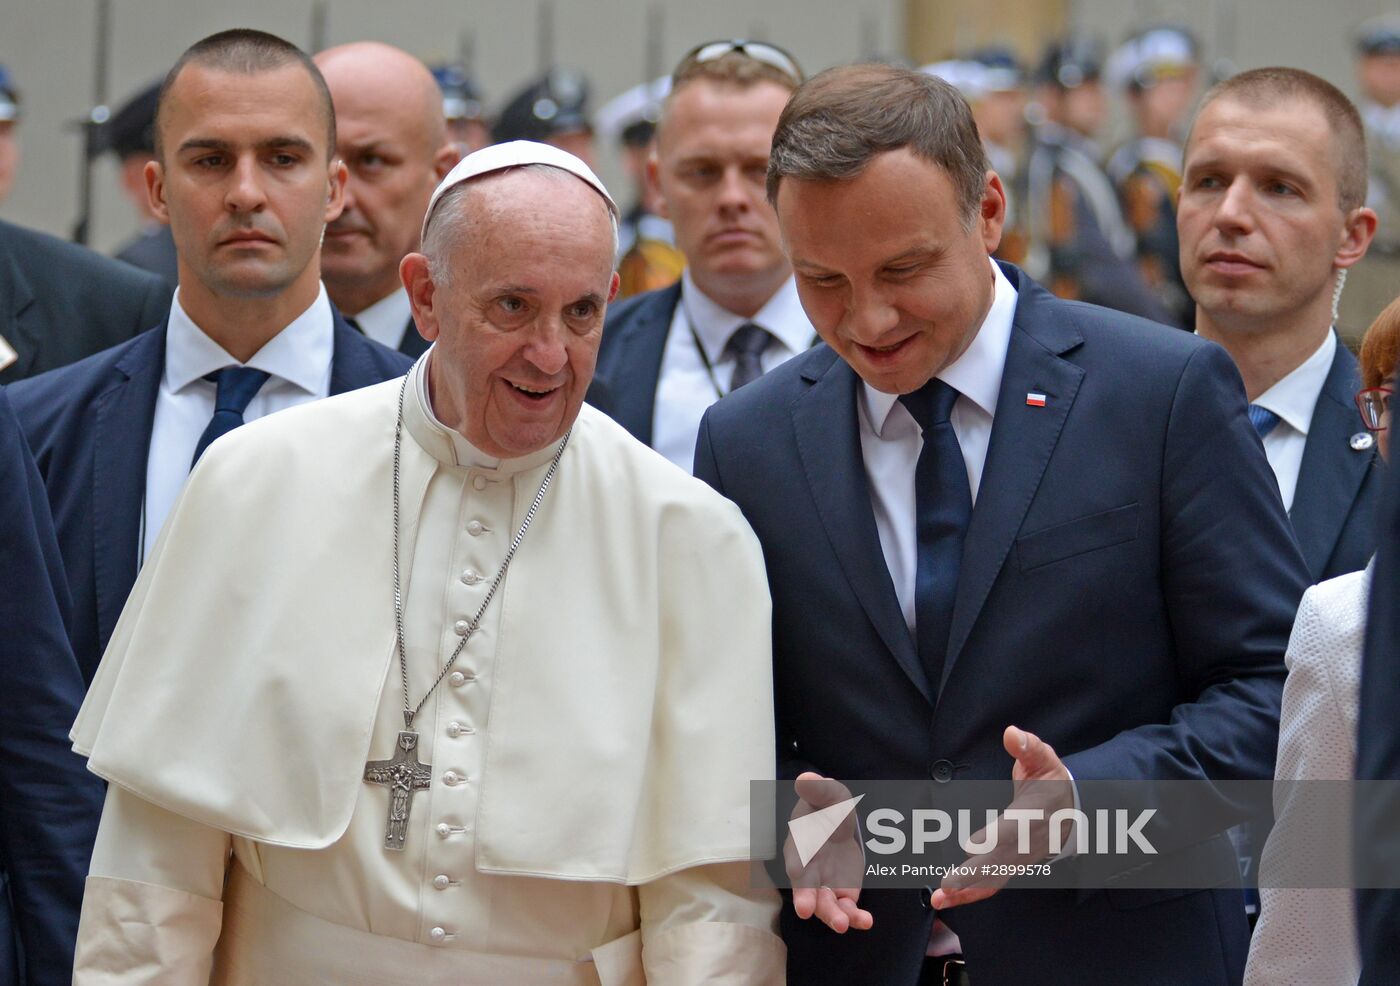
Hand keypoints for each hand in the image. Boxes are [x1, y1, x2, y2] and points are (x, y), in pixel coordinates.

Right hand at [786, 772, 873, 932]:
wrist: (840, 823)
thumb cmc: (828, 806)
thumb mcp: (828, 793)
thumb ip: (818, 788)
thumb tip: (805, 778)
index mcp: (800, 842)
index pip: (796, 853)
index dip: (796, 861)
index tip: (797, 870)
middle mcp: (807, 868)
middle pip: (804, 887)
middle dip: (805, 898)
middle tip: (806, 909)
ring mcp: (824, 884)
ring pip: (825, 905)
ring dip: (832, 916)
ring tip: (844, 924)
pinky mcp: (842, 892)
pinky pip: (847, 909)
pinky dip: (855, 917)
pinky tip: (866, 921)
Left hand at [931, 725, 1074, 909]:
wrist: (1073, 809)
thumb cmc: (1052, 781)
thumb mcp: (1044, 758)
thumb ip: (1028, 746)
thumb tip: (1012, 734)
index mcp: (1034, 814)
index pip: (1014, 829)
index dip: (994, 839)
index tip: (971, 845)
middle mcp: (1027, 841)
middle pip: (1000, 862)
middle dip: (973, 875)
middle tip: (947, 884)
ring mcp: (1021, 858)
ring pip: (994, 879)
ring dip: (966, 891)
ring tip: (940, 899)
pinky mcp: (1012, 866)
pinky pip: (992, 883)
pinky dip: (970, 894)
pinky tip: (949, 899)